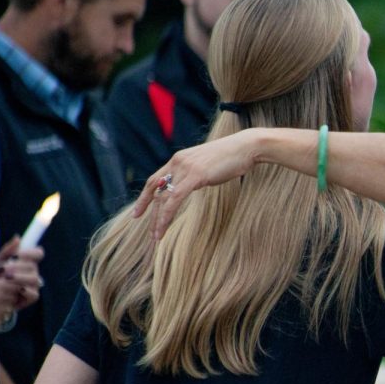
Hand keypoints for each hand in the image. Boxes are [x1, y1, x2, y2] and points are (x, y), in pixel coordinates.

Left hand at [0, 237, 42, 310]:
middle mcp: (32, 272)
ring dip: (20, 278)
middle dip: (17, 267)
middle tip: (2, 269)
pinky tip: (15, 290)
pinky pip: (34, 294)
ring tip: (5, 279)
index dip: (31, 253)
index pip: (37, 254)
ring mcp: (33, 285)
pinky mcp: (31, 297)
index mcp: (26, 262)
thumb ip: (7, 252)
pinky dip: (25, 291)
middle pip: (33, 266)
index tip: (18, 254)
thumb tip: (18, 237)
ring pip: (35, 279)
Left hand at [133, 128, 262, 238]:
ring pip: (163, 197)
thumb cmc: (232, 157)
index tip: (138, 214)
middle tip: (150, 234)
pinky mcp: (195, 175)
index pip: (154, 180)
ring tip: (157, 236)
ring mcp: (185, 168)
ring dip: (158, 219)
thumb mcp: (208, 165)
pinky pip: (175, 198)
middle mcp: (178, 162)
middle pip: (156, 191)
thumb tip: (192, 183)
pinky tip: (164, 226)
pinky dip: (167, 214)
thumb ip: (195, 173)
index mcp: (179, 159)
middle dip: (150, 214)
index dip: (144, 198)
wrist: (246, 147)